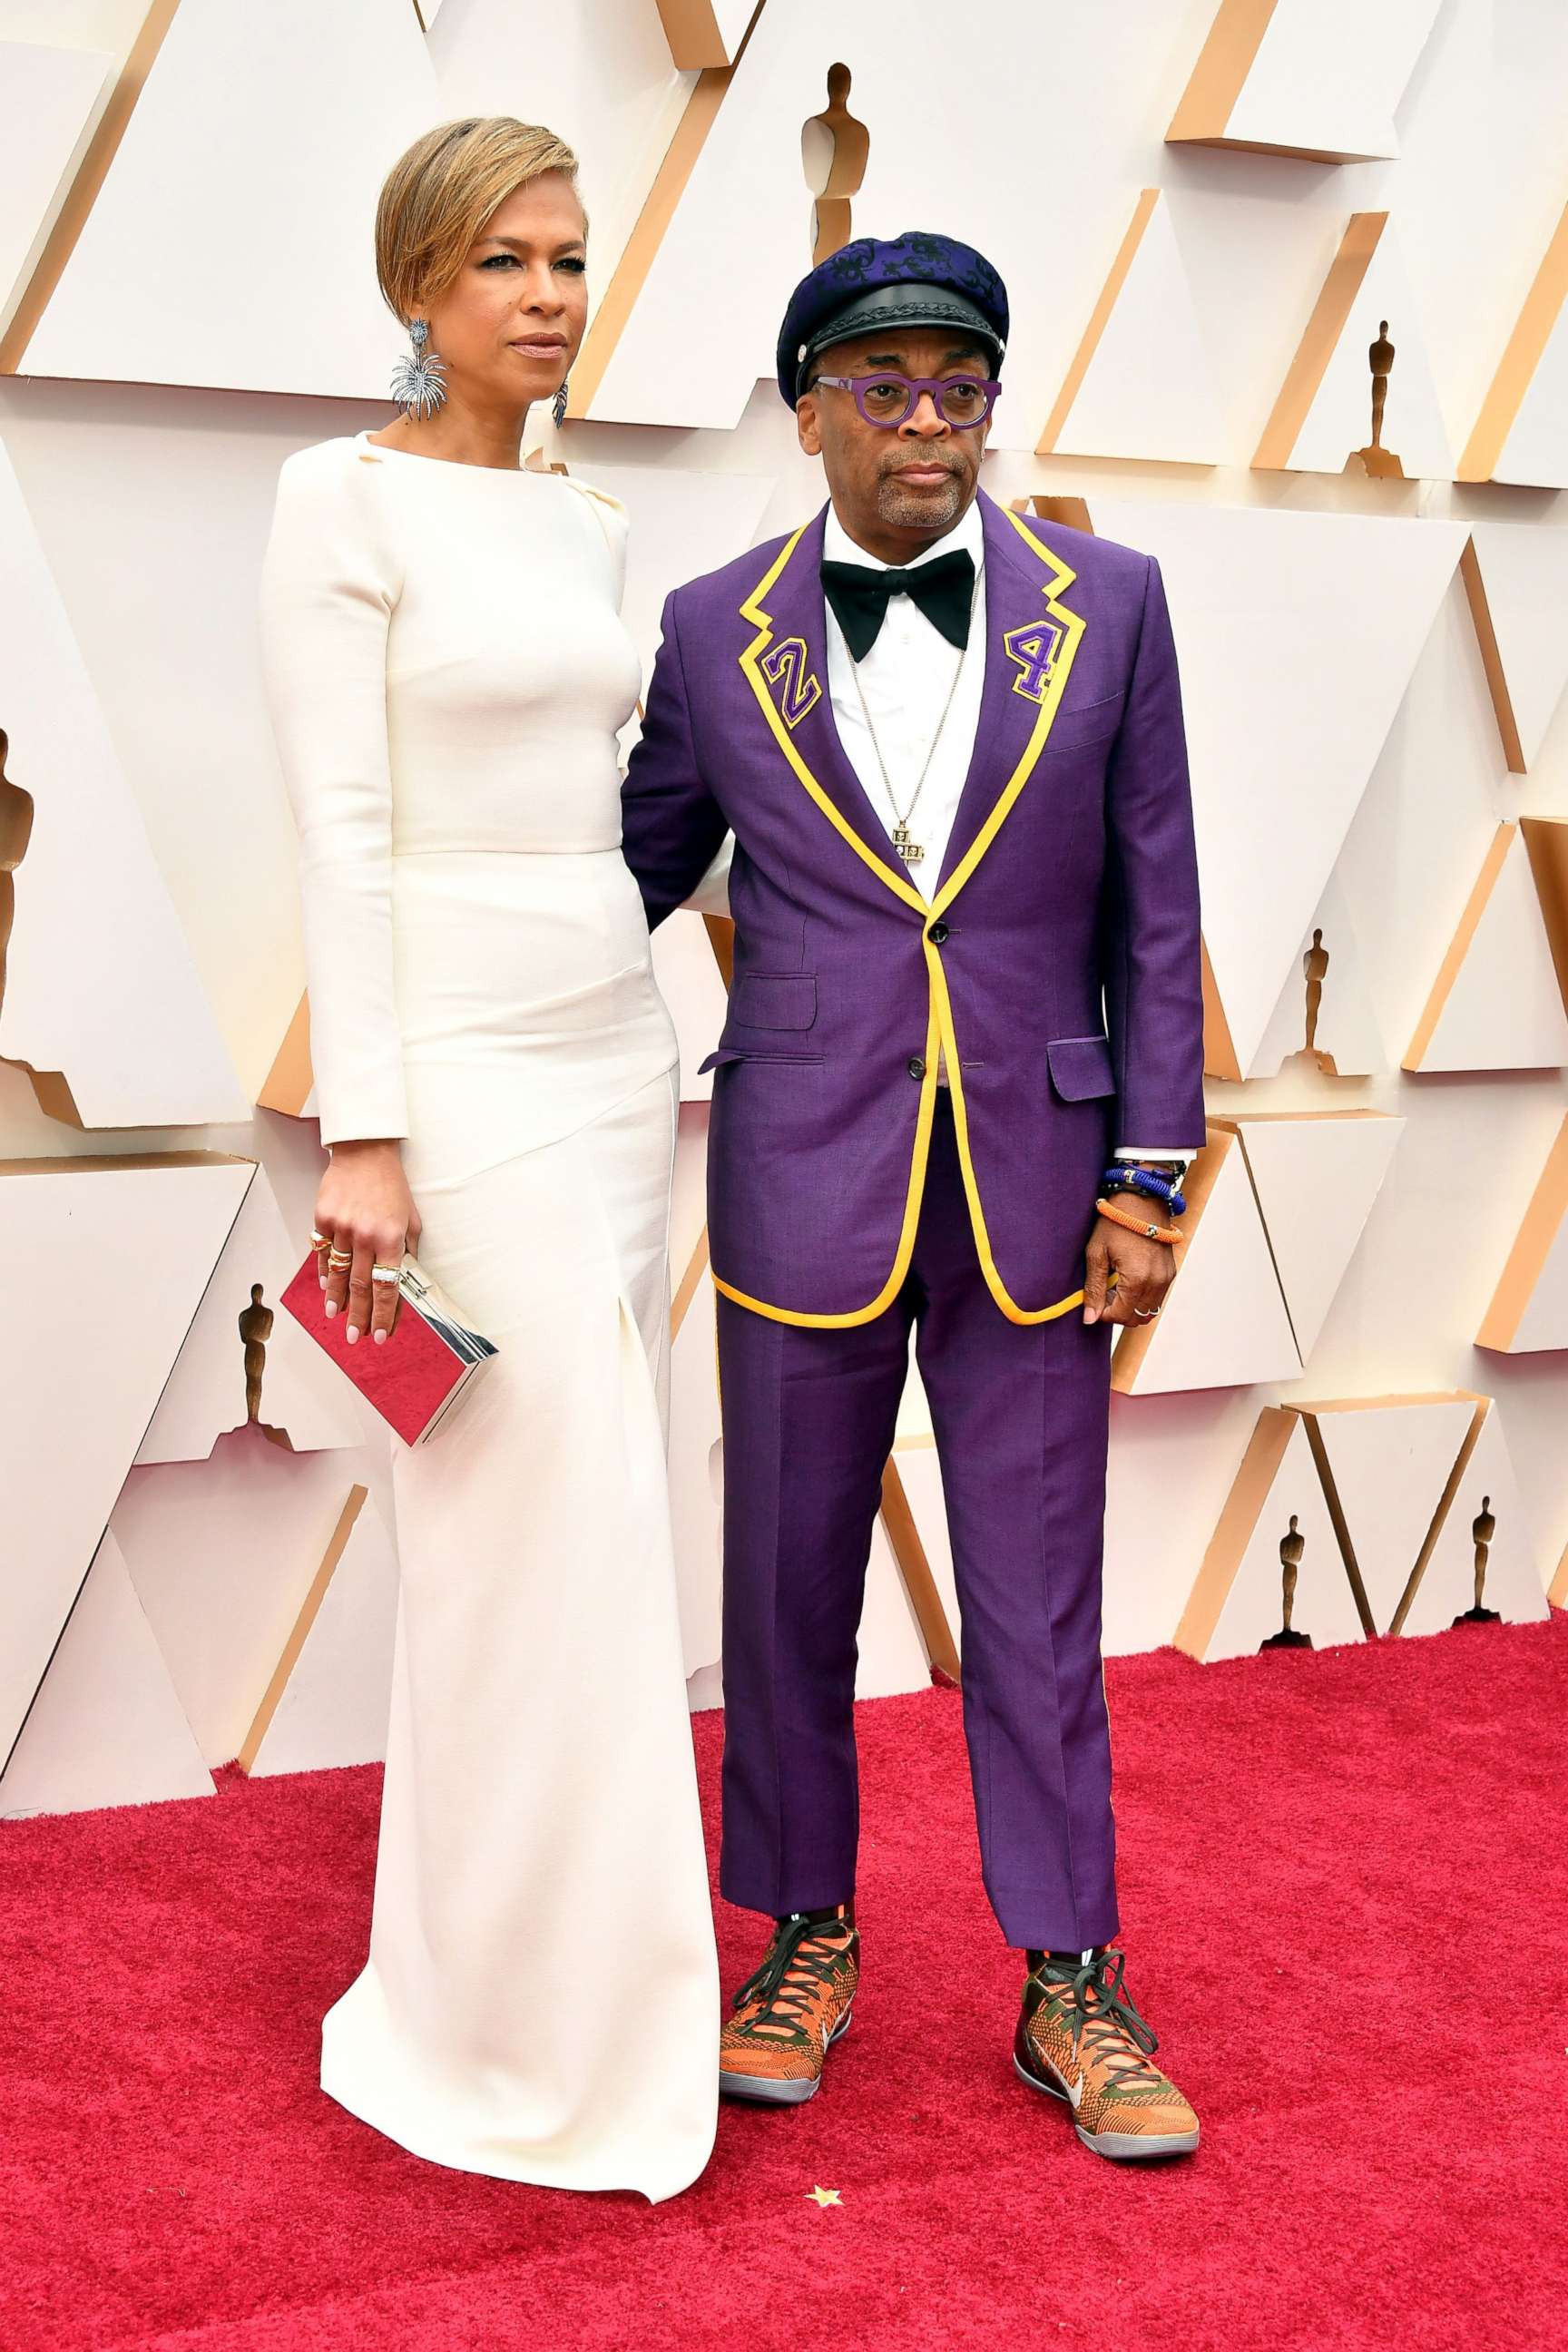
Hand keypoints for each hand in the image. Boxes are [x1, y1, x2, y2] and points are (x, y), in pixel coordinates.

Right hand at [312, 1139, 421, 1346]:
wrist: (365, 1152)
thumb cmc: (391, 1185)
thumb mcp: (411, 1218)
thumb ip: (407, 1250)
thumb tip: (402, 1281)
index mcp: (391, 1238)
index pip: (388, 1286)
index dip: (384, 1314)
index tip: (381, 1333)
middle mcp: (365, 1236)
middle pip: (361, 1287)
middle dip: (359, 1316)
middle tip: (356, 1336)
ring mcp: (342, 1228)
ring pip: (339, 1274)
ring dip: (338, 1299)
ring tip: (336, 1317)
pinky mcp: (323, 1219)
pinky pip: (323, 1253)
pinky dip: (325, 1273)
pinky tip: (327, 1288)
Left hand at [1082, 1215, 1177, 1327]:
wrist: (1141, 1198)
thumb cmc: (1115, 1222)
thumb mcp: (1096, 1254)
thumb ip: (1094, 1289)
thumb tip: (1090, 1319)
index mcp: (1137, 1279)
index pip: (1120, 1315)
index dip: (1103, 1314)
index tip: (1093, 1301)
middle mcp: (1157, 1282)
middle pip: (1136, 1318)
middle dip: (1117, 1312)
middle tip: (1103, 1293)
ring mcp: (1166, 1278)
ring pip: (1148, 1311)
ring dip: (1130, 1307)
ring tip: (1115, 1287)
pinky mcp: (1170, 1272)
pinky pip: (1157, 1298)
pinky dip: (1142, 1298)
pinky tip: (1128, 1280)